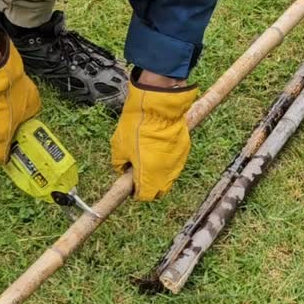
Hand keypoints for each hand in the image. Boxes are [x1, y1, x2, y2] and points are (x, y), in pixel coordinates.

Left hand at [111, 74, 198, 200]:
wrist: (157, 107)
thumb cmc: (136, 127)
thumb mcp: (118, 147)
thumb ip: (120, 164)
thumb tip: (124, 169)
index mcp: (147, 176)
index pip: (144, 196)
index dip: (137, 193)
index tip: (132, 186)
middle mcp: (164, 174)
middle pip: (159, 192)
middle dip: (150, 187)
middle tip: (141, 175)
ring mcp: (176, 163)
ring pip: (168, 178)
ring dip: (159, 175)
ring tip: (150, 161)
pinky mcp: (184, 151)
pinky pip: (175, 164)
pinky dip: (167, 162)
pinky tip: (160, 151)